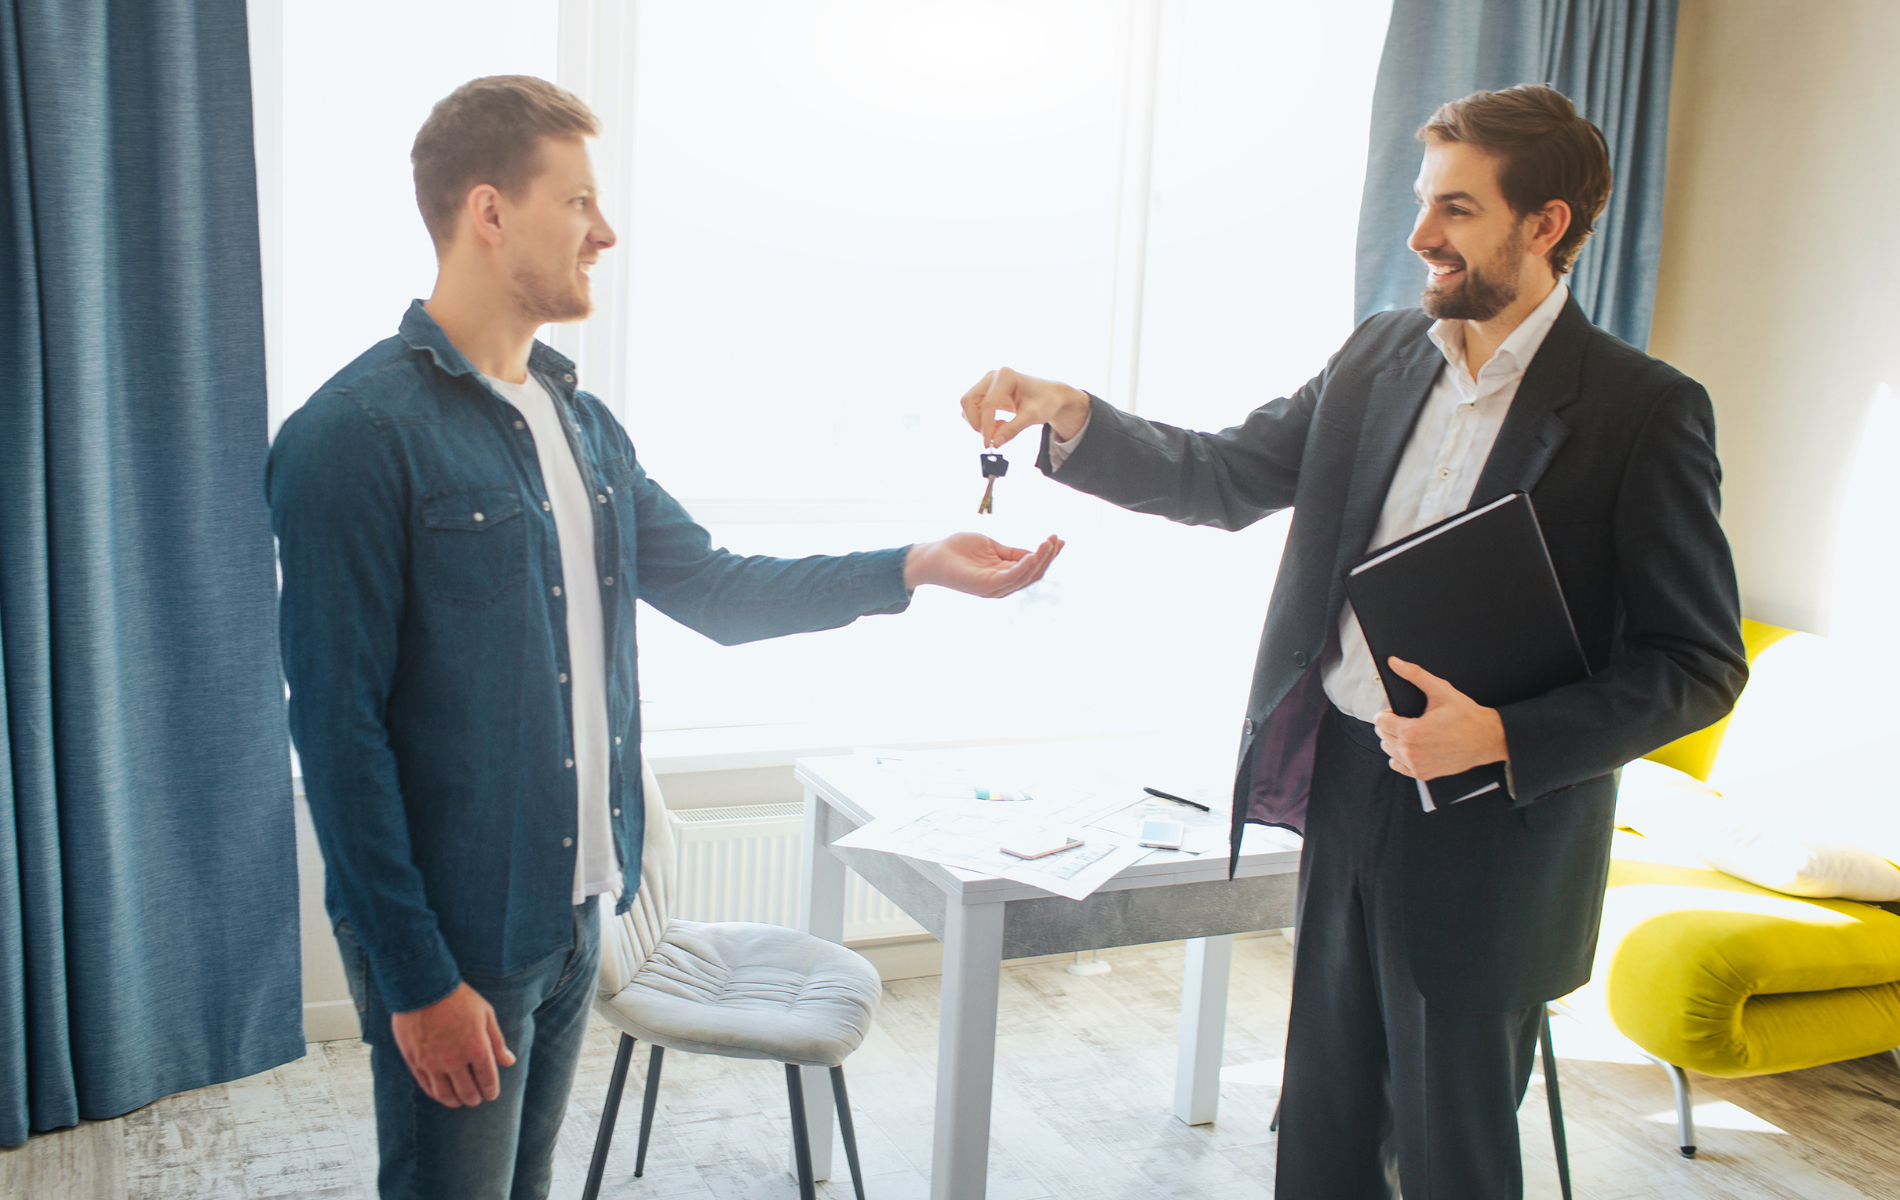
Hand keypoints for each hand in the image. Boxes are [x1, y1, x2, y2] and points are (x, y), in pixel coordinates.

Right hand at [388, 982, 515, 1107]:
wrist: (423, 987)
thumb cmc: (459, 998)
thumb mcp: (486, 1014)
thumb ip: (497, 1042)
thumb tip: (509, 1062)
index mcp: (477, 1048)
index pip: (488, 1080)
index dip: (492, 1090)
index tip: (492, 1094)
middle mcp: (455, 1060)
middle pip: (468, 1092)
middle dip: (475, 1098)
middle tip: (477, 1099)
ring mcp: (433, 1063)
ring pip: (446, 1095)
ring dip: (456, 1101)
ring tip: (460, 1101)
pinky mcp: (415, 1062)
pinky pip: (428, 1087)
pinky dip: (437, 1095)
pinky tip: (442, 1094)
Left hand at [904, 532, 1062, 597]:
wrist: (934, 555)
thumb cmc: (959, 550)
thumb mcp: (992, 547)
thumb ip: (1012, 552)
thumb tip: (1036, 552)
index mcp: (1004, 574)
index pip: (1033, 567)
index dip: (1048, 554)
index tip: (1060, 539)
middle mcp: (1003, 584)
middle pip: (1034, 573)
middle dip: (1049, 556)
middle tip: (1057, 539)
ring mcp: (995, 587)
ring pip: (1026, 577)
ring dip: (1041, 560)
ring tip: (1049, 543)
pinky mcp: (986, 586)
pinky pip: (1011, 577)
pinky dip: (1025, 566)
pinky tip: (1035, 553)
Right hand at [959, 367, 1091, 446]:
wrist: (1049, 396)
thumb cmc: (1045, 401)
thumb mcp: (1033, 416)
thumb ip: (1013, 429)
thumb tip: (995, 443)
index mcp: (1006, 377)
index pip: (987, 405)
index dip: (986, 426)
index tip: (989, 444)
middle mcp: (992, 377)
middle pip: (969, 401)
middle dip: (977, 423)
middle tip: (991, 438)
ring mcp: (987, 383)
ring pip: (968, 406)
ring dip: (979, 423)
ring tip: (1001, 429)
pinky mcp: (985, 392)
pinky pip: (973, 409)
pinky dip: (982, 421)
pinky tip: (999, 424)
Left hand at [1372, 657, 1508, 780]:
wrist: (1487, 738)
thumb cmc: (1466, 715)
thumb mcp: (1440, 690)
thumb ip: (1415, 674)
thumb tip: (1394, 662)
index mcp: (1411, 731)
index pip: (1379, 721)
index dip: (1387, 712)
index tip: (1397, 711)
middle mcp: (1411, 751)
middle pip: (1382, 735)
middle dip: (1390, 724)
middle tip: (1407, 719)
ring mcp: (1416, 764)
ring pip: (1388, 750)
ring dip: (1394, 740)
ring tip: (1411, 732)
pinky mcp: (1423, 774)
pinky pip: (1397, 766)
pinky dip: (1401, 756)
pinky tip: (1413, 747)